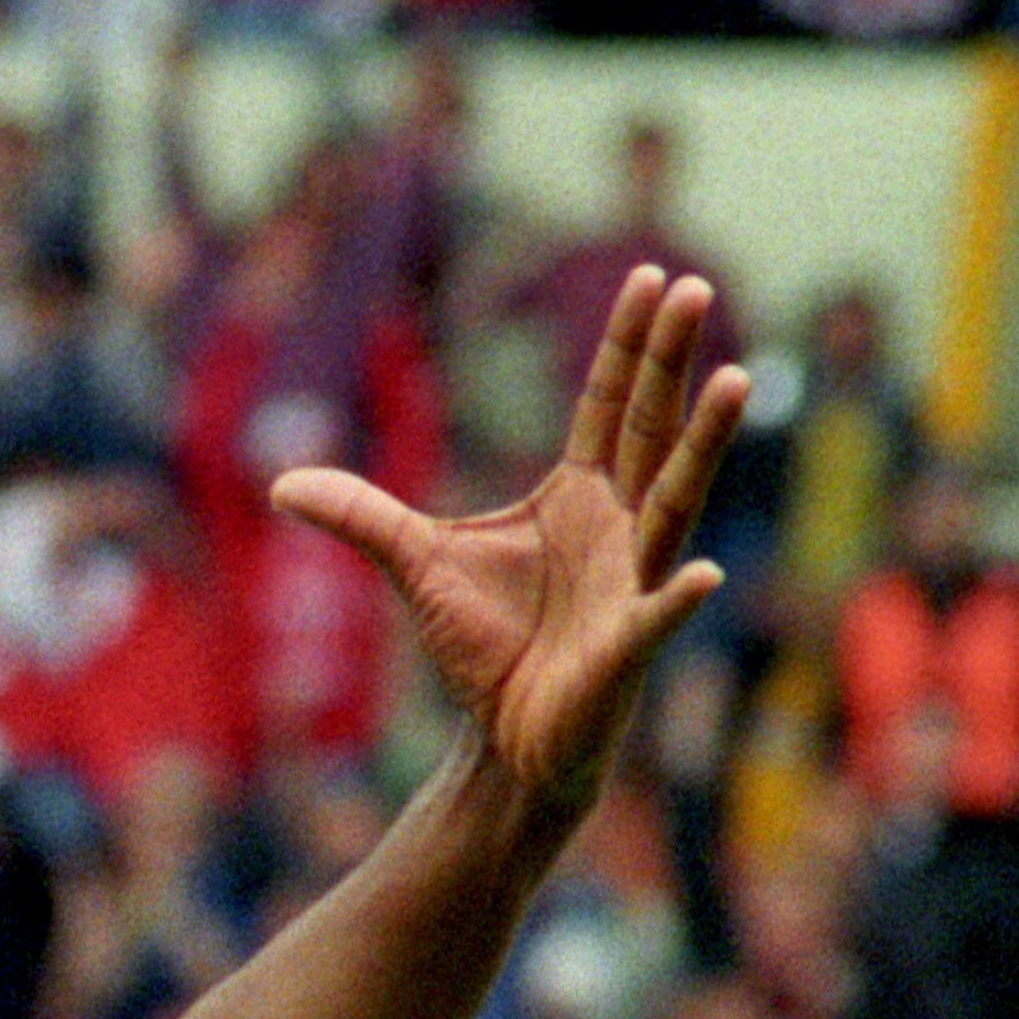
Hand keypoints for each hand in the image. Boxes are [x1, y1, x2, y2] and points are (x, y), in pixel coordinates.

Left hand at [272, 269, 746, 822]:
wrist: (506, 741)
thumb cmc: (484, 647)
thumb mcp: (414, 565)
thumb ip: (361, 517)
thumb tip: (282, 484)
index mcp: (579, 495)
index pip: (610, 404)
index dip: (628, 344)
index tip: (652, 277)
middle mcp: (620, 524)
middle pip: (651, 426)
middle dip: (670, 360)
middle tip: (695, 288)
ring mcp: (632, 581)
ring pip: (675, 499)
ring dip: (704, 444)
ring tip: (736, 380)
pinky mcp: (626, 647)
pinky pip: (656, 618)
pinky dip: (676, 600)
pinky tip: (700, 577)